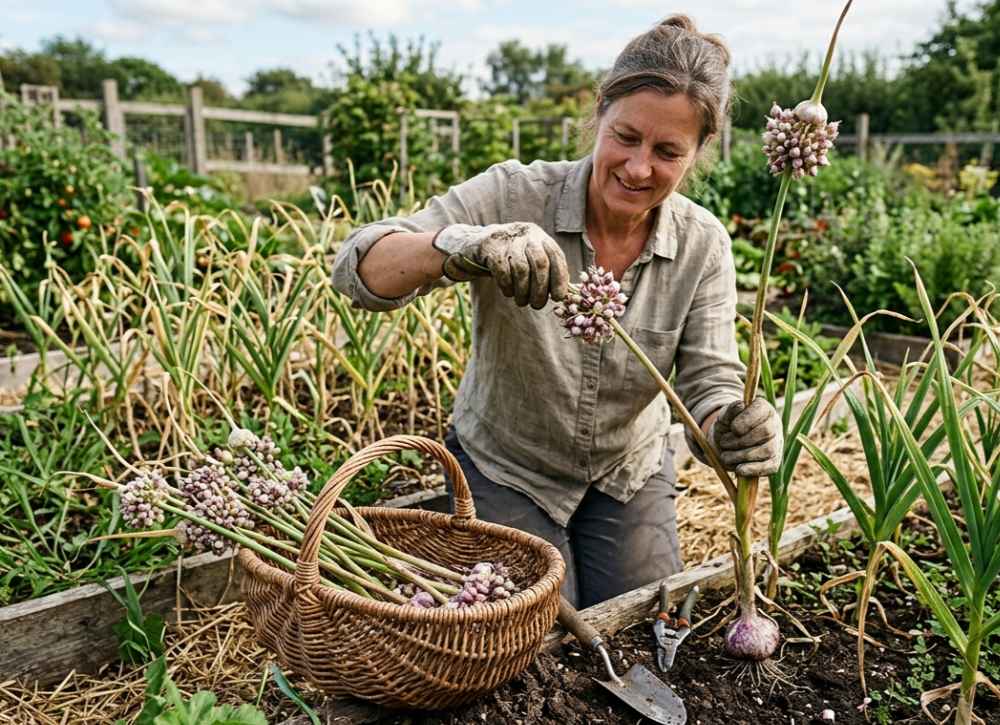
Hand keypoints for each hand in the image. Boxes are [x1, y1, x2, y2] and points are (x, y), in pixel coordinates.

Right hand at [432, 222, 569, 307]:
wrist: (473, 244)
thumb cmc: (508, 258)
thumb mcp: (528, 257)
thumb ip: (545, 271)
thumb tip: (563, 295)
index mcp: (539, 237)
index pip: (556, 256)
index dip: (560, 278)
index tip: (558, 297)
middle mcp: (526, 234)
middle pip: (540, 264)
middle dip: (540, 290)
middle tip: (537, 305)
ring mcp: (507, 239)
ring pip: (522, 270)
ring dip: (523, 291)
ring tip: (522, 301)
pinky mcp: (490, 247)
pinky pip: (503, 271)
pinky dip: (507, 286)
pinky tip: (507, 292)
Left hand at [709, 398, 782, 476]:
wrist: (726, 444)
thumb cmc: (727, 427)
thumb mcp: (724, 417)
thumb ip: (729, 411)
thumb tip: (740, 405)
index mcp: (763, 408)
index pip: (761, 409)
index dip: (746, 420)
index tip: (733, 429)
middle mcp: (774, 424)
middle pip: (765, 432)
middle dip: (741, 441)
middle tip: (724, 443)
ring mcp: (776, 443)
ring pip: (767, 450)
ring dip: (742, 455)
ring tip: (725, 456)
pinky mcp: (774, 461)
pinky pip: (770, 467)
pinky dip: (753, 469)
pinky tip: (739, 469)